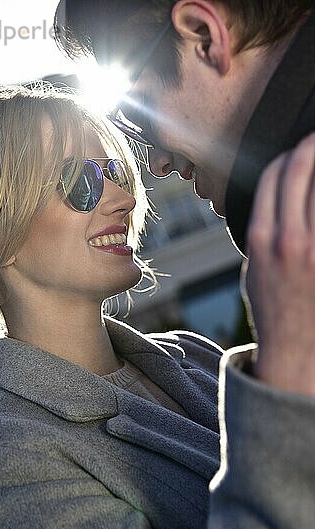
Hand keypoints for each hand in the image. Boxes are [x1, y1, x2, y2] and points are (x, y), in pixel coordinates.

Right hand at [243, 132, 314, 393]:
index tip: (296, 149)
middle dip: (313, 143)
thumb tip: (278, 199)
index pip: (271, 177)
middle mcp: (289, 239)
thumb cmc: (274, 309)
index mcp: (261, 239)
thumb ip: (264, 232)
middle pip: (300, 170)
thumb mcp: (254, 269)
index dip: (285, 156)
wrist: (295, 349)